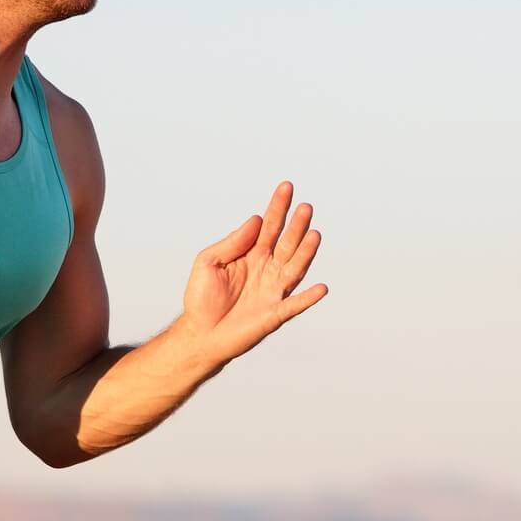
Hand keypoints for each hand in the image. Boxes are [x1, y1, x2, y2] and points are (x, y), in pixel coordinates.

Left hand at [181, 181, 327, 367]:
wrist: (200, 334)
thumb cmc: (201, 298)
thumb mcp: (208, 262)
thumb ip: (232, 242)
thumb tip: (255, 219)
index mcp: (251, 254)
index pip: (269, 226)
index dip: (278, 207)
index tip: (286, 187)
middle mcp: (267, 269)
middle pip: (286, 243)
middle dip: (296, 226)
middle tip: (306, 207)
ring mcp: (273, 291)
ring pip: (295, 268)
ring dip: (306, 253)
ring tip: (314, 234)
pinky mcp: (274, 314)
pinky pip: (294, 305)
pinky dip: (308, 298)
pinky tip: (321, 288)